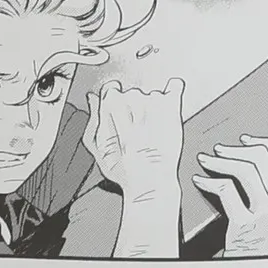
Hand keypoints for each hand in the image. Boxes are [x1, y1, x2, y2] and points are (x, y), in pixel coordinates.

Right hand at [83, 78, 184, 202]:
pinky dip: (173, 91)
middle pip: (132, 93)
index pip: (111, 88)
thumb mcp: (95, 145)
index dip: (114, 103)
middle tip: (136, 130)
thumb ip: (93, 117)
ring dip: (153, 107)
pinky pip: (175, 86)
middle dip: (134, 108)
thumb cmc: (122, 168)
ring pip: (152, 94)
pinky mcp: (173, 106)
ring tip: (152, 130)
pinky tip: (169, 103)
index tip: (119, 115)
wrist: (149, 181)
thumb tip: (92, 99)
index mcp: (110, 103)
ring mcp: (154, 101)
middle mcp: (132, 97)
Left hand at [193, 135, 267, 256]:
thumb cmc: (258, 243)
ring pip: (245, 169)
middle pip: (261, 158)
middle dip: (235, 150)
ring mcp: (266, 213)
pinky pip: (226, 189)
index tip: (243, 140)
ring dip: (222, 161)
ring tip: (207, 160)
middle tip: (219, 150)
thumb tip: (250, 156)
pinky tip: (201, 180)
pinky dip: (209, 181)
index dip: (258, 141)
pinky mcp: (246, 223)